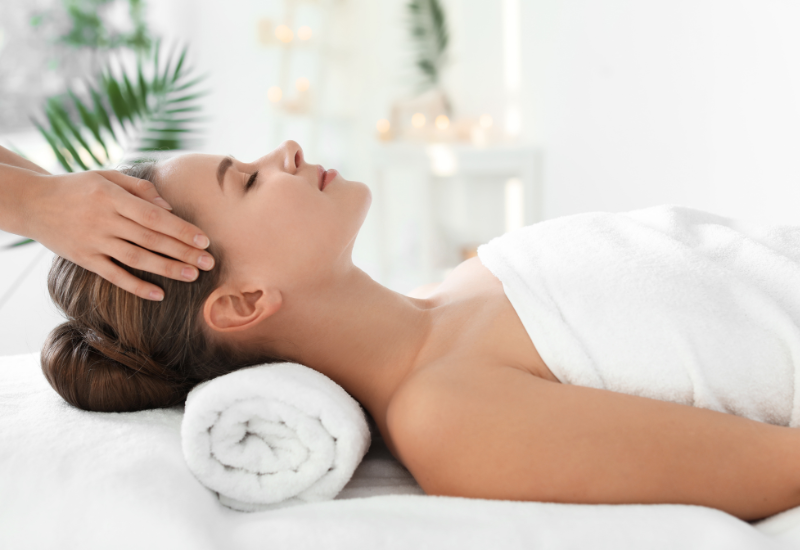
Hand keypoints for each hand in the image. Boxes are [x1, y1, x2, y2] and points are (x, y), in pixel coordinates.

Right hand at [25, 170, 214, 300]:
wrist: (32, 202)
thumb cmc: (77, 187)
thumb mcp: (106, 176)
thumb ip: (139, 188)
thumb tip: (169, 207)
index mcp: (112, 197)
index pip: (154, 216)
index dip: (181, 230)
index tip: (204, 240)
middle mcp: (104, 220)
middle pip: (151, 239)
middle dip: (183, 252)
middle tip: (210, 262)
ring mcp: (93, 242)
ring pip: (136, 259)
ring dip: (167, 269)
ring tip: (192, 275)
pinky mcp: (84, 259)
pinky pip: (113, 275)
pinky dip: (136, 286)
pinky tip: (159, 294)